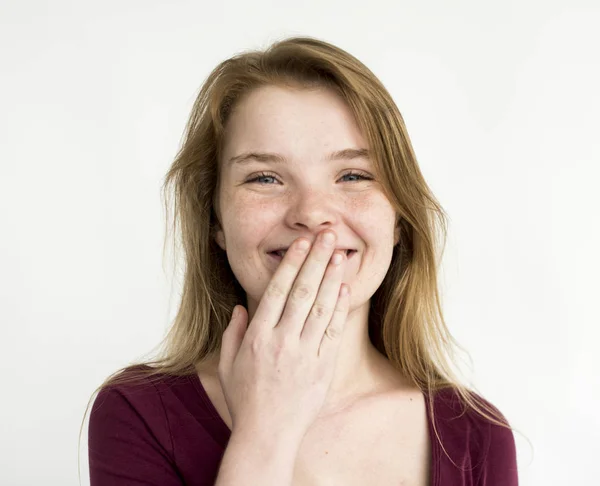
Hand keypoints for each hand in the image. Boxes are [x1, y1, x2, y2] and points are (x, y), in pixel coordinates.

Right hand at [218, 230, 350, 440]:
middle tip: (328, 234)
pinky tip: (345, 288)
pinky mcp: (323, 368)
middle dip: (316, 260)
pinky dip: (339, 308)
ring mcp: (305, 354)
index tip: (301, 243)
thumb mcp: (227, 366)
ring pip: (320, 307)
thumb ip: (233, 334)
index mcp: (258, 337)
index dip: (291, 264)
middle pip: (302, 292)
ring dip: (331, 278)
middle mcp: (282, 341)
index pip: (277, 291)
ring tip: (340, 254)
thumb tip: (240, 307)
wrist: (267, 437)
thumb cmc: (245, 401)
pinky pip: (333, 332)